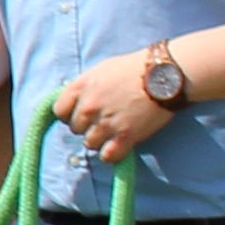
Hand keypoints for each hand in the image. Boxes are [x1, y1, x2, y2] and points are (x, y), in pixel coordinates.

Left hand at [53, 48, 177, 160]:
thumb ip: (85, 87)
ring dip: (100, 140)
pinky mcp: (125, 137)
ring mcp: (106, 123)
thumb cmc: (135, 68)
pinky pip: (107, 156)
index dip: (69, 114)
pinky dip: (112, 153)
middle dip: (87, 126)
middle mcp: (89, 106)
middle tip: (104, 120)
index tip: (81, 113)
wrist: (165, 74)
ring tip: (114, 131)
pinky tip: (119, 145)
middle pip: (75, 128)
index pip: (59, 111)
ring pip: (90, 143)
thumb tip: (76, 100)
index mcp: (81, 87)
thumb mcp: (102, 70)